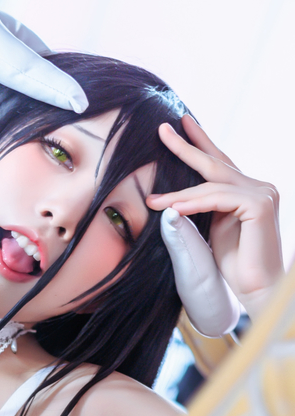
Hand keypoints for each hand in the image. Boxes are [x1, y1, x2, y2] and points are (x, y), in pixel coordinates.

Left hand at [146, 115, 283, 320]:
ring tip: (153, 200)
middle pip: (216, 163)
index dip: (200, 144)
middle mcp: (258, 187)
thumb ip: (199, 210)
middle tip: (163, 129)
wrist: (255, 290)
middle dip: (187, 146)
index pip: (219, 164)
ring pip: (212, 184)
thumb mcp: (210, 231)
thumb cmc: (234, 266)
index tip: (180, 125)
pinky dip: (194, 203)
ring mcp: (263, 193)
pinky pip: (219, 198)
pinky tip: (174, 208)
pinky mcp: (261, 205)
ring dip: (179, 193)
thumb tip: (172, 200)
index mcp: (246, 191)